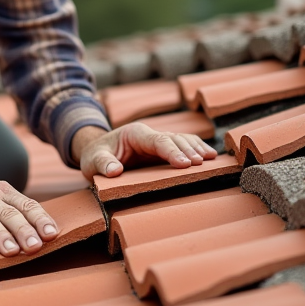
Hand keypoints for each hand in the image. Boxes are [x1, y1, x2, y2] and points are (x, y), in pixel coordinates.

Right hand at [0, 156, 58, 259]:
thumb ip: (9, 212)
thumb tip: (37, 237)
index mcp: (2, 191)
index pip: (26, 204)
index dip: (40, 219)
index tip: (53, 234)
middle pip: (10, 213)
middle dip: (25, 230)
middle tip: (36, 247)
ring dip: (3, 237)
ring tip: (13, 252)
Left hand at [72, 124, 217, 179]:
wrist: (96, 151)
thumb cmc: (95, 156)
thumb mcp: (93, 161)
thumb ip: (103, 164)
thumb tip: (115, 172)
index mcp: (135, 134)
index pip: (158, 141)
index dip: (172, 152)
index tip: (185, 164)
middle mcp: (149, 134)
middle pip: (174, 139)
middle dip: (188, 150)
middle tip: (201, 164)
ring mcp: (157, 141)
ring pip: (181, 140)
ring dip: (196, 148)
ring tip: (211, 159)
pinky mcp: (161, 149)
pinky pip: (182, 146)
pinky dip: (196, 148)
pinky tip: (209, 156)